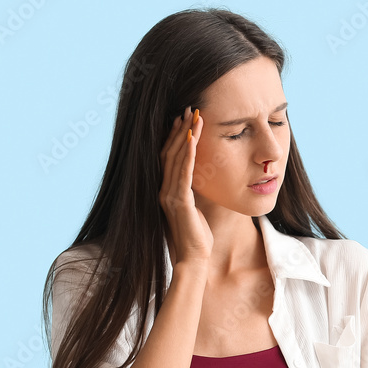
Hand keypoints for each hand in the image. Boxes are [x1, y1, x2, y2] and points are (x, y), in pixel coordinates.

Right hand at [159, 105, 212, 266]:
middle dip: (180, 129)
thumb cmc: (199, 236)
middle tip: (189, 108)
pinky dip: (188, 154)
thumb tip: (204, 177)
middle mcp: (163, 189)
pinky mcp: (178, 202)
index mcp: (167, 190)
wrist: (194, 259)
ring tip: (194, 116)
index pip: (169, 157)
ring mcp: (169, 195)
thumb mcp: (196, 208)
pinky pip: (183, 173)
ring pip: (176, 159)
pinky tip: (193, 139)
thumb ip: (194, 192)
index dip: (175, 136)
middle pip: (170, 152)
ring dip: (186, 136)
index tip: (184, 118)